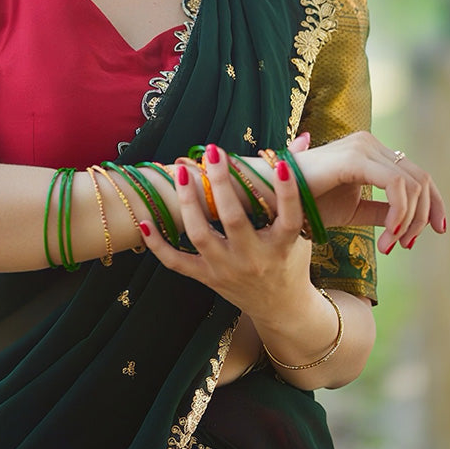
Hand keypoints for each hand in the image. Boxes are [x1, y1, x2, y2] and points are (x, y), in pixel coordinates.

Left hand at [140, 146, 313, 315]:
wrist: (281, 308)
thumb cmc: (291, 259)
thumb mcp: (301, 230)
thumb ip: (296, 184)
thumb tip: (304, 140)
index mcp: (283, 245)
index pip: (289, 217)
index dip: (287, 192)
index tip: (279, 163)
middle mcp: (254, 258)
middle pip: (234, 220)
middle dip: (221, 183)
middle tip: (213, 151)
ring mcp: (227, 270)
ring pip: (202, 236)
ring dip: (188, 202)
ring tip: (182, 172)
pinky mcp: (207, 278)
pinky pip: (176, 262)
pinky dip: (158, 244)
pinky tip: (145, 220)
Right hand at [293, 132, 445, 253]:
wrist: (274, 200)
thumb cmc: (306, 203)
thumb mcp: (353, 210)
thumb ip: (381, 211)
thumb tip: (408, 223)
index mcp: (370, 151)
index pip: (416, 174)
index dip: (432, 204)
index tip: (434, 232)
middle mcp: (369, 143)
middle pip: (421, 179)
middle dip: (424, 216)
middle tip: (407, 244)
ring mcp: (363, 146)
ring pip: (413, 185)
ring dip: (409, 221)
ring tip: (391, 244)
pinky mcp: (356, 158)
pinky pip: (397, 188)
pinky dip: (400, 215)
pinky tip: (386, 235)